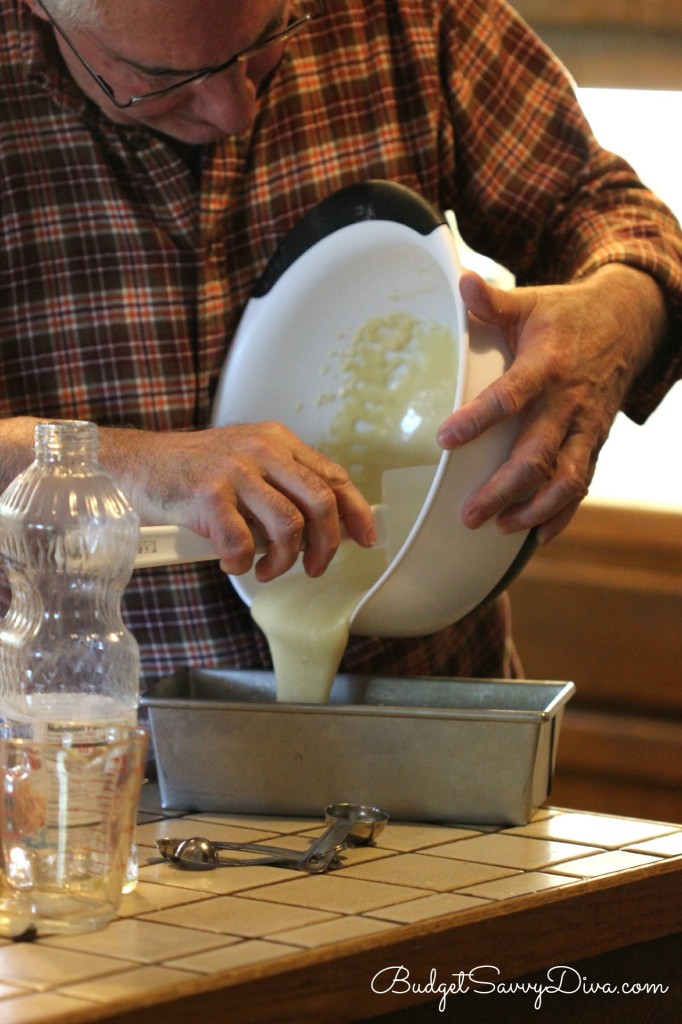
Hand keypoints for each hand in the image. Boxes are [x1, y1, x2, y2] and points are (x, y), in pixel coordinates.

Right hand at [100, 421, 375, 580]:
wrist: (136, 465)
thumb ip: (283, 486)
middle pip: (320, 501)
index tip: (366, 538)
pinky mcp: (207, 494)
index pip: (334, 475)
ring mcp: (234, 470)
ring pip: (288, 525)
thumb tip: (327, 527)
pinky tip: (231, 562)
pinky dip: (242, 562)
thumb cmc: (193, 473)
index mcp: (277, 442)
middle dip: (326, 544)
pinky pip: (242, 542)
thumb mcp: (246, 464)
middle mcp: (261, 451)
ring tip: (267, 569)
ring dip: (284, 559)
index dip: (356, 511)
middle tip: (314, 568)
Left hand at [437, 265, 667, 543]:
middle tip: (469, 515)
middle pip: (538, 455)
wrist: (629, 322)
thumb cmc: (567, 315)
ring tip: (500, 529)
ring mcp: (586, 426)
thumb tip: (462, 280)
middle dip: (503, 490)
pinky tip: (537, 535)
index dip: (479, 420)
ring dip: (534, 510)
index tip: (445, 440)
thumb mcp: (531, 301)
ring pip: (566, 479)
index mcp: (547, 365)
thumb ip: (492, 300)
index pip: (511, 397)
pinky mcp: (596, 441)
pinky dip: (562, 513)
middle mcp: (569, 402)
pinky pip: (583, 484)